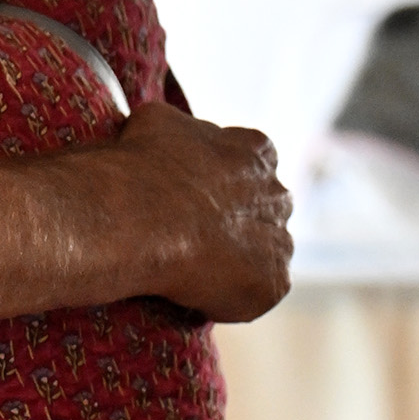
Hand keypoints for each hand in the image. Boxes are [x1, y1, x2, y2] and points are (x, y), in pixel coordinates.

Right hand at [115, 102, 291, 322]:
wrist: (139, 219)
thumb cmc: (141, 168)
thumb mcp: (157, 122)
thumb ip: (180, 131)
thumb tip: (169, 133)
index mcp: (256, 151)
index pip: (256, 163)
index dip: (227, 182)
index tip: (200, 196)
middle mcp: (276, 193)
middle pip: (266, 210)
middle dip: (239, 222)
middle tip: (195, 239)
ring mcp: (280, 240)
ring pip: (265, 253)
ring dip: (238, 261)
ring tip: (193, 272)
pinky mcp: (274, 283)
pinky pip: (259, 292)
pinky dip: (234, 297)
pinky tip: (199, 294)